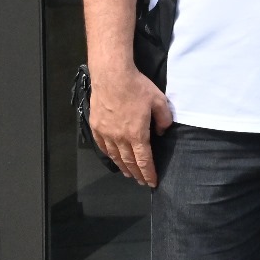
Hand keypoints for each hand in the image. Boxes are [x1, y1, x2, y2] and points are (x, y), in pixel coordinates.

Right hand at [88, 65, 171, 186]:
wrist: (112, 76)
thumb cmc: (137, 87)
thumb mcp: (159, 101)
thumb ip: (163, 119)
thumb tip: (160, 132)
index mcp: (137, 134)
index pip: (144, 160)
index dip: (148, 173)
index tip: (152, 182)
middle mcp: (120, 138)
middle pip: (129, 161)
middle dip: (136, 173)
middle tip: (141, 181)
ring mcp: (106, 133)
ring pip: (115, 156)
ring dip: (123, 167)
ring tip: (128, 174)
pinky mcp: (96, 126)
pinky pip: (103, 146)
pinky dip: (109, 155)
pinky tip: (113, 158)